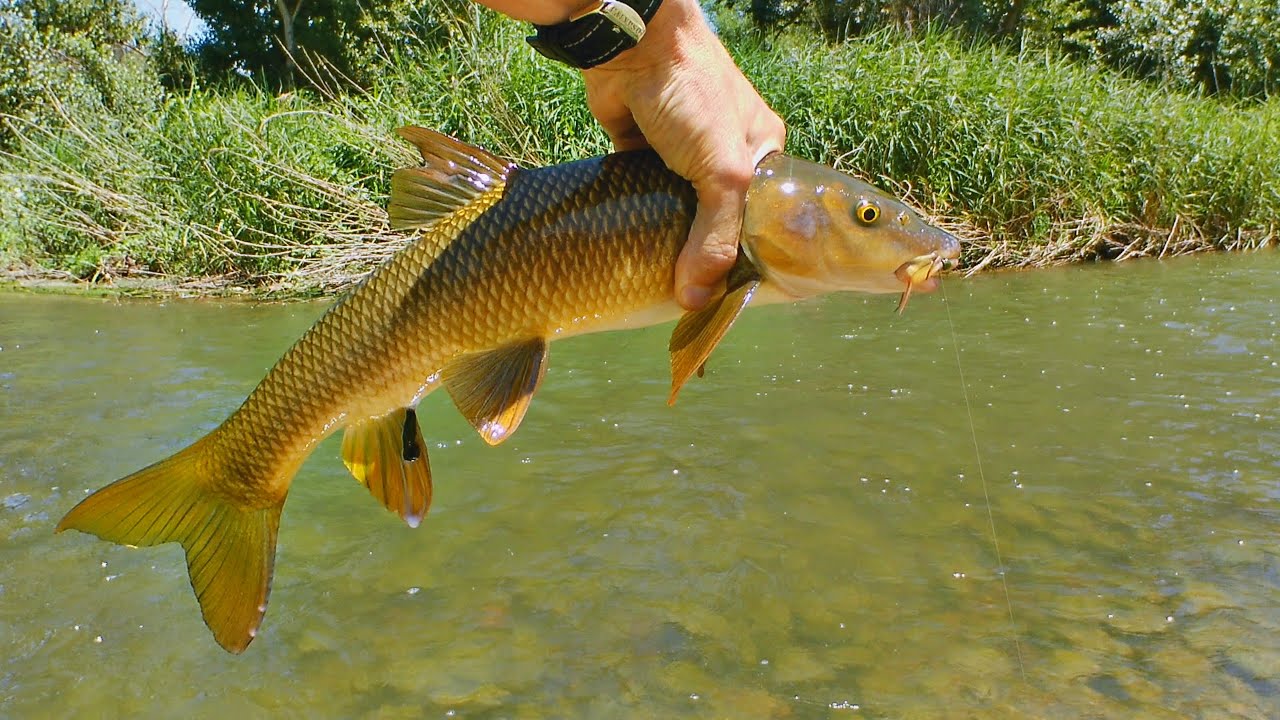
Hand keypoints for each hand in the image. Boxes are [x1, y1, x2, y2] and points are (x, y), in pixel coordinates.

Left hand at [581, 0, 785, 309]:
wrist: (630, 43)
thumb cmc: (691, 95)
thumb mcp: (720, 170)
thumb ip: (715, 237)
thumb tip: (698, 301)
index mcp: (761, 151)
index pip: (763, 219)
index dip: (748, 258)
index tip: (728, 298)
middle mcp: (725, 155)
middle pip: (718, 220)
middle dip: (704, 256)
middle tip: (689, 300)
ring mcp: (682, 155)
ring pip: (678, 213)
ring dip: (668, 242)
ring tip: (659, 285)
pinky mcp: (641, 152)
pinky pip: (643, 199)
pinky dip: (637, 220)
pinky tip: (630, 251)